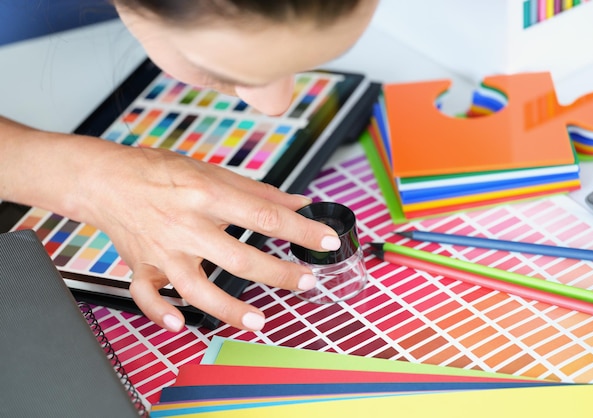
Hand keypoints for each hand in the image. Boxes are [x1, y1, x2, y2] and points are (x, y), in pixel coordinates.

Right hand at [77, 142, 340, 331]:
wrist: (107, 179)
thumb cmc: (160, 172)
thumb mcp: (213, 173)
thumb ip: (258, 192)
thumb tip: (299, 202)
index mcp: (206, 195)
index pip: (264, 215)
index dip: (300, 229)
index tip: (326, 241)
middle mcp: (186, 225)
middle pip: (238, 257)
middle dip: (278, 274)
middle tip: (306, 282)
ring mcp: (163, 249)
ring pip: (197, 287)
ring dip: (230, 309)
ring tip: (260, 322)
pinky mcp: (142, 266)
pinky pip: (147, 296)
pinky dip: (161, 313)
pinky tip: (180, 324)